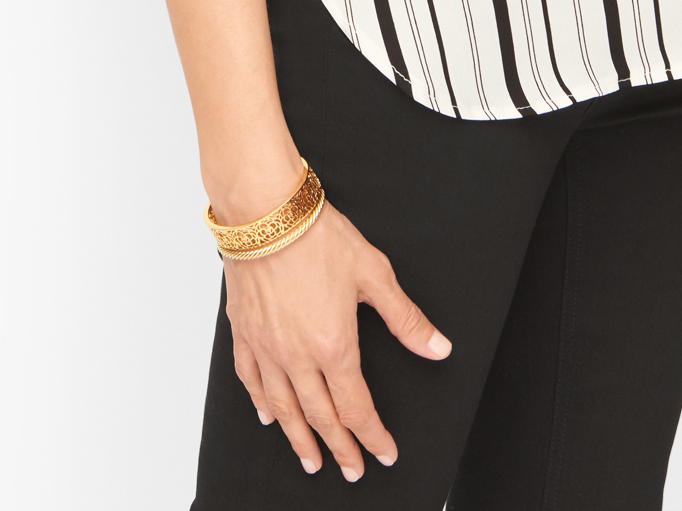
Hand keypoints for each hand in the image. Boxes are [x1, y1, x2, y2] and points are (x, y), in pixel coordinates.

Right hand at [223, 201, 451, 479]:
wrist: (265, 211)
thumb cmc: (318, 236)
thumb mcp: (373, 273)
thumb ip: (405, 319)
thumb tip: (438, 348)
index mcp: (334, 346)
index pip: (357, 409)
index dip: (373, 436)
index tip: (383, 453)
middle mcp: (297, 357)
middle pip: (321, 417)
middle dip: (340, 448)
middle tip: (351, 470)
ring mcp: (267, 347)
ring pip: (284, 409)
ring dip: (300, 439)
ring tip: (311, 460)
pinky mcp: (244, 332)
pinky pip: (251, 381)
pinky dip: (261, 404)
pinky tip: (268, 416)